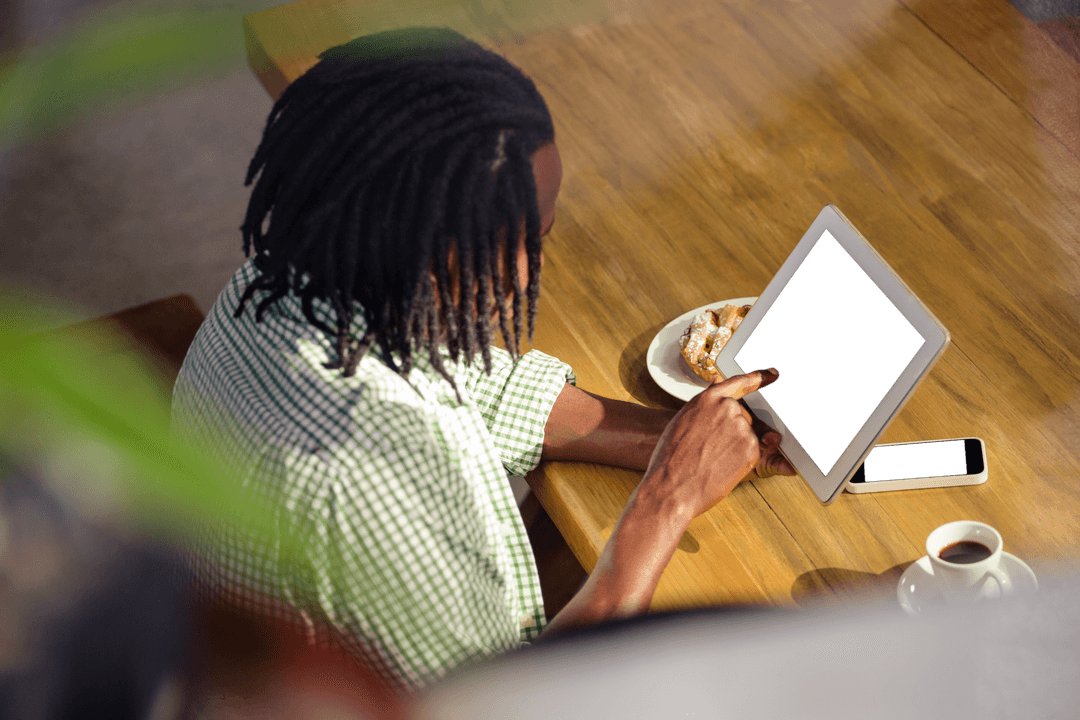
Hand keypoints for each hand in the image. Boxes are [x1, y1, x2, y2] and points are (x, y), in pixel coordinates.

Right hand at [639, 368, 792, 519]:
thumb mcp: (683, 420)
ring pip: (747, 435)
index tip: (773, 374)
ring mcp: (742, 427)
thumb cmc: (671, 457)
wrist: (672, 486)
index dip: (760, 377)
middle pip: (743, 416)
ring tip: (712, 460)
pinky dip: (741, 461)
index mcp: (708, 398)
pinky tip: (722, 467)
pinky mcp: (752, 448)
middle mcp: (728, 408)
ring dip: (735, 447)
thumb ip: (705, 404)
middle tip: (712, 449)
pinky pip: (752, 452)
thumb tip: (716, 383)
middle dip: (733, 432)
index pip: (740, 382)